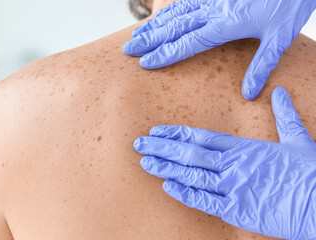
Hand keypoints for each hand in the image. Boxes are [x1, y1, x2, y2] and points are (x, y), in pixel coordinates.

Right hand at [123, 0, 315, 99]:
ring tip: (136, 35)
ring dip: (155, 25)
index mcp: (227, 23)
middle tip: (128, 49)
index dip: (165, 54)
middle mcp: (215, 9)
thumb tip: (248, 94)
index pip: (188, 43)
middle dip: (149, 40)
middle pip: (174, 27)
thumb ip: (261, 66)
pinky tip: (159, 17)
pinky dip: (169, 10)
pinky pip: (186, 1)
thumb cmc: (290, 3)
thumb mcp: (279, 37)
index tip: (145, 63)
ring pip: (176, 13)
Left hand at [133, 87, 315, 238]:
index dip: (177, 133)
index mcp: (245, 147)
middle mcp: (233, 164)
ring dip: (166, 168)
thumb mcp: (297, 140)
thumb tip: (281, 92)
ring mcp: (233, 187)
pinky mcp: (237, 210)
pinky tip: (167, 187)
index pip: (202, 136)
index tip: (157, 131)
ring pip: (192, 175)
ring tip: (145, 162)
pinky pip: (205, 201)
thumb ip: (284, 116)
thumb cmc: (311, 172)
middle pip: (190, 152)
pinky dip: (185, 193)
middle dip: (162, 147)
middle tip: (139, 144)